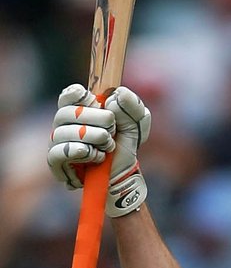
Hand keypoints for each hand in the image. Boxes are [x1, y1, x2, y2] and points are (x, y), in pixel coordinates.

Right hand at [48, 84, 150, 216]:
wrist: (124, 173)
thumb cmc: (125, 144)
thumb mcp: (137, 122)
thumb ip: (131, 104)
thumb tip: (118, 93)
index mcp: (80, 108)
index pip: (68, 95)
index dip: (78, 95)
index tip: (93, 99)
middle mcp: (64, 123)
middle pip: (66, 112)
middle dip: (96, 119)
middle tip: (112, 130)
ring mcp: (58, 141)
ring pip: (62, 132)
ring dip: (92, 137)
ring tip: (108, 145)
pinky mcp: (56, 161)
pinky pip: (57, 152)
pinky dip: (81, 152)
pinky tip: (96, 155)